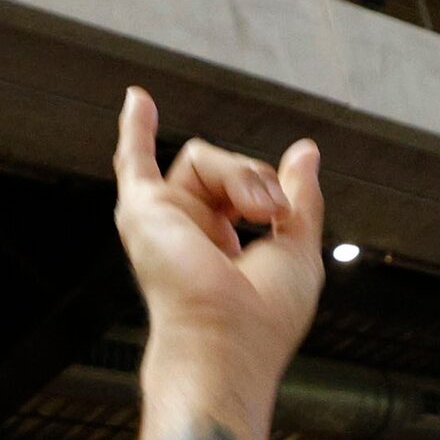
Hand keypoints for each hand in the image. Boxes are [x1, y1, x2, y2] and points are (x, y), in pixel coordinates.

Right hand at [112, 88, 323, 411]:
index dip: (270, 193)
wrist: (227, 340)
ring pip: (205, 158)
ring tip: (258, 208)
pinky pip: (134, 160)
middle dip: (260, 181)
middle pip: (229, 171)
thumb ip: (300, 199)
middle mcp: (188, 236)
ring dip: (241, 174)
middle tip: (275, 212)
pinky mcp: (144, 211)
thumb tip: (305, 152)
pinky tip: (138, 99)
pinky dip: (135, 128)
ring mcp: (164, 222)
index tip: (283, 208)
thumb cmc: (263, 318)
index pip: (246, 196)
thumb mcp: (299, 248)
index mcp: (221, 250)